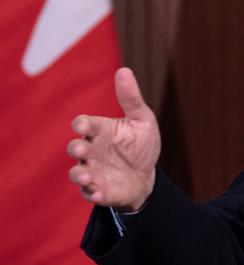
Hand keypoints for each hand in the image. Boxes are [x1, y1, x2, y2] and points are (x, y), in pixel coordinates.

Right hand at [67, 67, 159, 210]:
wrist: (147, 174)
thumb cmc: (140, 144)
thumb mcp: (142, 120)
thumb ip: (131, 99)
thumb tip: (124, 70)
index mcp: (101, 131)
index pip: (84, 125)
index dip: (81, 125)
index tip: (83, 126)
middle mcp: (92, 151)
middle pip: (76, 148)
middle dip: (76, 148)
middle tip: (81, 149)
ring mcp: (94, 171)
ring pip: (78, 173)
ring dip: (80, 174)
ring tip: (86, 176)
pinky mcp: (100, 190)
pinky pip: (91, 194)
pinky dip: (94, 194)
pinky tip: (100, 194)